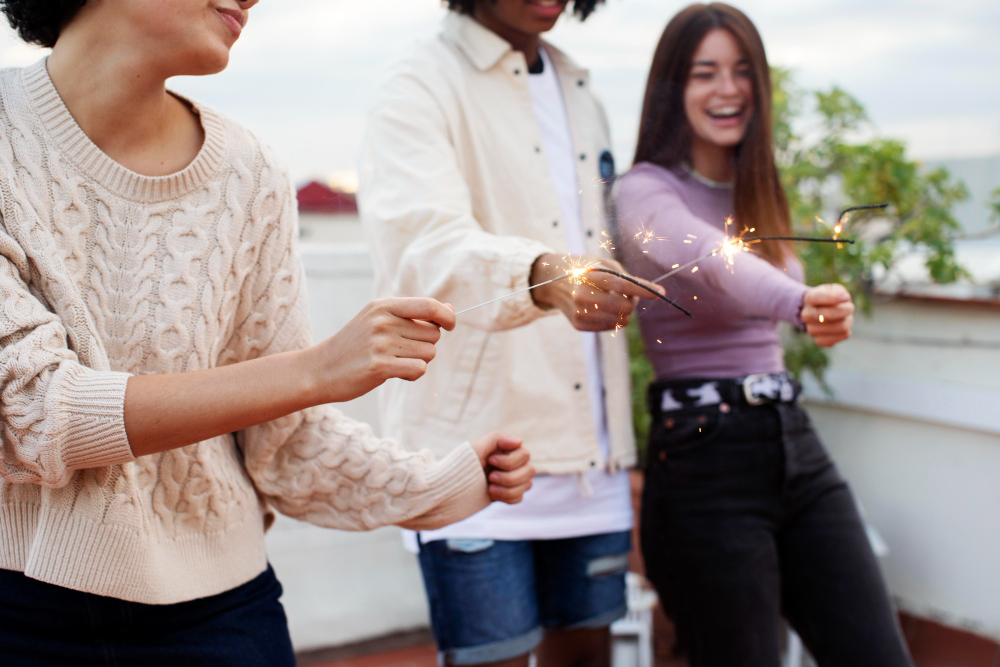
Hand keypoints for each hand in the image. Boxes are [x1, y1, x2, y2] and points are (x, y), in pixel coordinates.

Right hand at [308, 297, 455, 402]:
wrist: (320, 370)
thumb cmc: (355, 345)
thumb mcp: (378, 319)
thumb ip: (413, 314)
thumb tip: (450, 310)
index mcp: (384, 305)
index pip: (429, 305)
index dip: (447, 316)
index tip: (450, 324)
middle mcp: (383, 321)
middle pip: (434, 334)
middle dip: (426, 344)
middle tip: (402, 351)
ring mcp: (381, 343)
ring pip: (429, 353)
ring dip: (418, 361)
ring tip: (393, 361)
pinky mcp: (379, 366)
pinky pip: (419, 369)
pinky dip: (412, 374)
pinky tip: (394, 373)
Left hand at [470, 432, 534, 503]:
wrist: (456, 485)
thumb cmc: (466, 463)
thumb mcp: (478, 447)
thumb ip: (497, 439)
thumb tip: (520, 441)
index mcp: (510, 449)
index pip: (525, 455)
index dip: (508, 461)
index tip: (490, 461)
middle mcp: (516, 463)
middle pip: (529, 471)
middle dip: (508, 477)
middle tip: (490, 477)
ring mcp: (515, 479)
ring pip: (527, 485)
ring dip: (506, 488)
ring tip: (490, 487)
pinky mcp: (511, 493)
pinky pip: (519, 498)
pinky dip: (506, 497)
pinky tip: (492, 494)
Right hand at [530, 254, 664, 331]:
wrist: (550, 282)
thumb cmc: (582, 269)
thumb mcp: (600, 262)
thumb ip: (623, 276)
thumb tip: (642, 294)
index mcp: (590, 277)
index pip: (623, 285)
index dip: (644, 289)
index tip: (661, 292)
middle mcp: (584, 296)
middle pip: (625, 307)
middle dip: (632, 301)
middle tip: (626, 293)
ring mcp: (581, 313)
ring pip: (620, 320)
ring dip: (624, 311)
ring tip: (612, 299)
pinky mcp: (579, 325)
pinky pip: (610, 326)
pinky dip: (612, 317)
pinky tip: (601, 307)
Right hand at [802, 284, 854, 346]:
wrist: (820, 312)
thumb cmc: (830, 298)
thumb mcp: (833, 289)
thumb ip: (838, 291)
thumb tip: (844, 298)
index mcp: (809, 299)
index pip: (817, 298)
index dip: (834, 298)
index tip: (846, 297)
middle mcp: (807, 315)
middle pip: (829, 315)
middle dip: (846, 309)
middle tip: (850, 307)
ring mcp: (811, 330)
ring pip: (840, 327)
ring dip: (849, 320)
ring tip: (846, 317)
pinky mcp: (820, 341)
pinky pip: (842, 336)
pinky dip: (847, 331)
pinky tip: (841, 326)